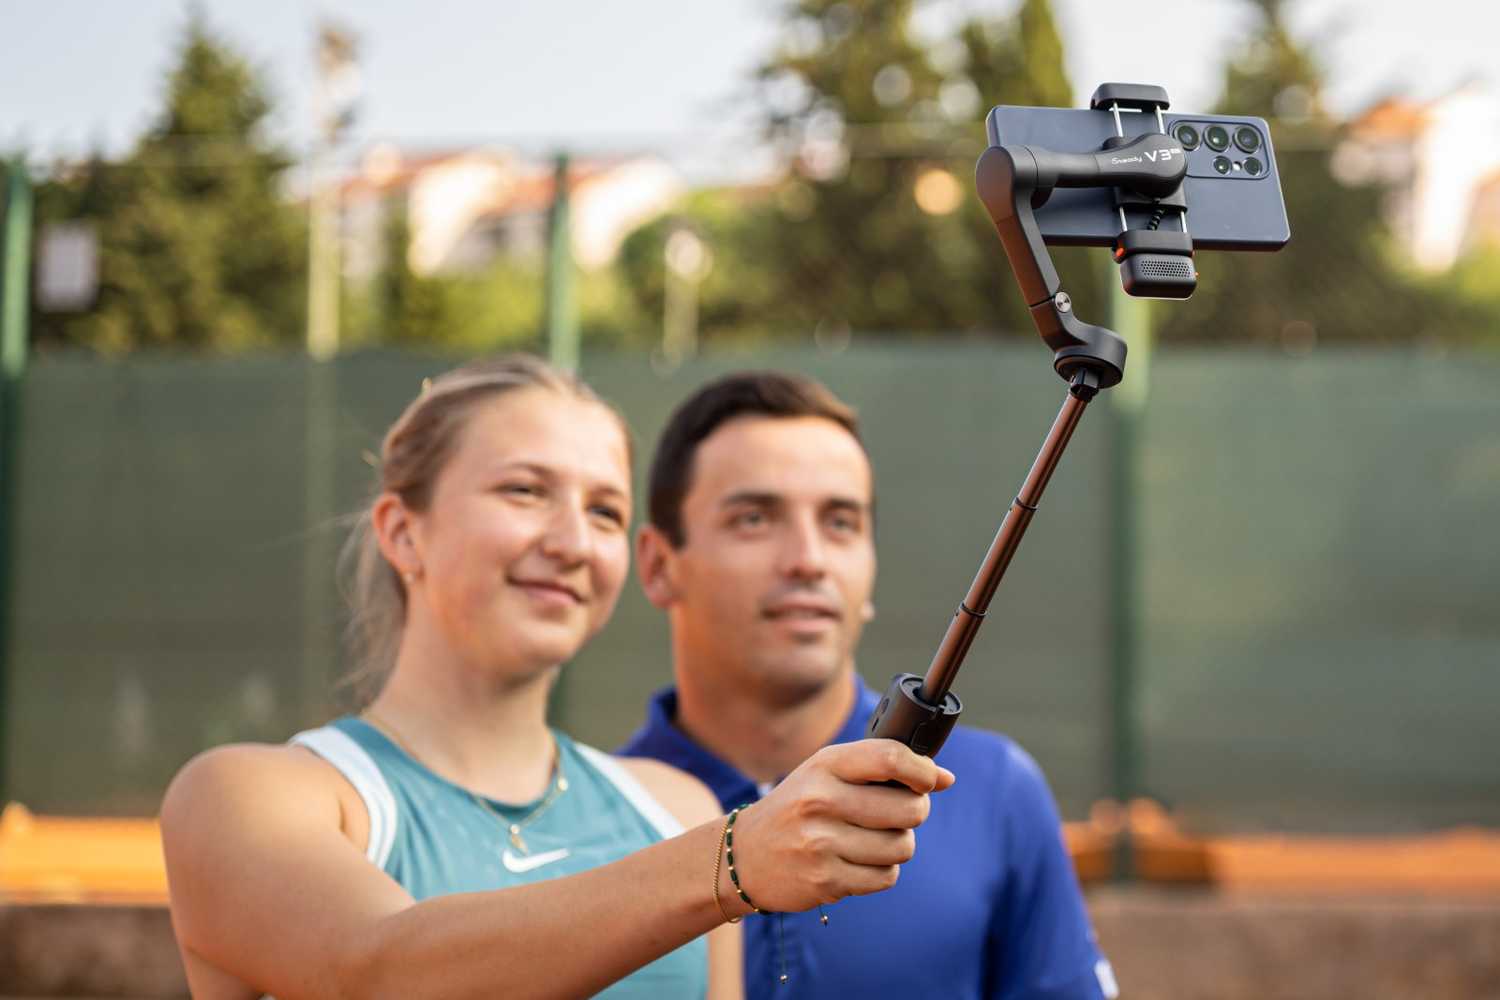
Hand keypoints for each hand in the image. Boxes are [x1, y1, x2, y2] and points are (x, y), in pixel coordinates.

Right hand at [720, 740, 954, 913]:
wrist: (744, 855)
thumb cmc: (798, 807)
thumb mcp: (826, 773)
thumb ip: (882, 768)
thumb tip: (945, 778)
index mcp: (824, 766)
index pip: (889, 758)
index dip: (923, 770)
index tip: (932, 779)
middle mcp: (821, 801)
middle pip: (909, 808)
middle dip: (915, 812)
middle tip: (898, 814)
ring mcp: (821, 843)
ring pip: (902, 846)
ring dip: (897, 844)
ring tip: (871, 839)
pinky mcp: (825, 881)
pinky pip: (886, 876)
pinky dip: (881, 870)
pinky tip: (858, 861)